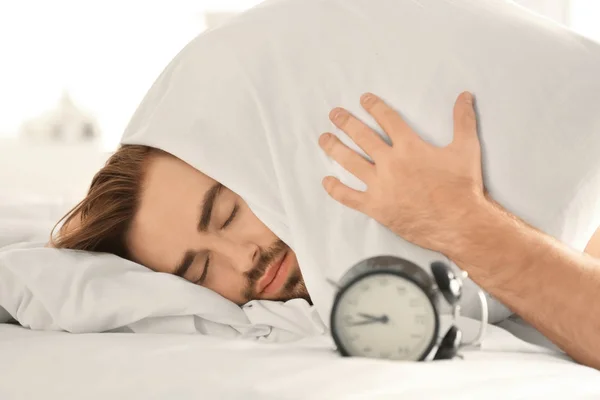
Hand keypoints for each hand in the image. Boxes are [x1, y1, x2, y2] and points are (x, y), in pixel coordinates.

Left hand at [318, 92, 486, 252]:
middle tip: (334, 114)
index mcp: (409, 147)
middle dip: (346, 122)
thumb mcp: (466, 149)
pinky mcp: (375, 207)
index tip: (364, 99)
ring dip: (334, 148)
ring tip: (324, 138)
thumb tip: (465, 95)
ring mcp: (380, 185)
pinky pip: (349, 197)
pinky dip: (335, 189)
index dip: (374, 106)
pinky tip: (326, 181)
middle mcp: (390, 163)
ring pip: (350, 162)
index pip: (387, 119)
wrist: (459, 223)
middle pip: (362, 136)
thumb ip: (463, 120)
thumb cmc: (463, 187)